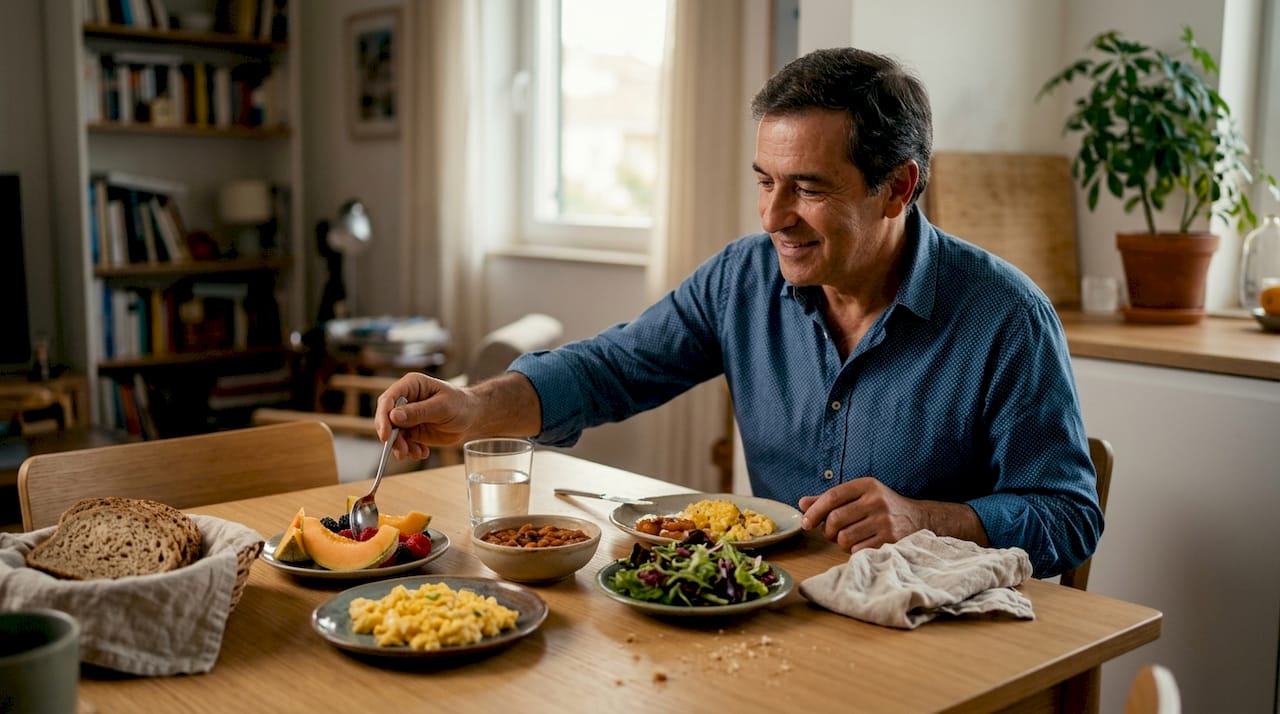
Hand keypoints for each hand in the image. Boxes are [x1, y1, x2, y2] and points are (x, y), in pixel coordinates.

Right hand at [374, 373, 477, 459]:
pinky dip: (410, 450)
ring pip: (394, 433)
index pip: (388, 400)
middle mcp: (405, 399)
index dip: (383, 417)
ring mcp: (407, 416)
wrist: (472, 416)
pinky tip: (422, 453)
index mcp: (411, 385)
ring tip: (416, 454)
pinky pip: (404, 442)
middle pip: (386, 418)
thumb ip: (419, 412)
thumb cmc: (460, 404)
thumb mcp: (442, 407)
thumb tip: (393, 417)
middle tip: (402, 451)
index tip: (386, 436)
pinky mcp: (412, 429)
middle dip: (392, 437)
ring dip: (401, 447)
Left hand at [799, 478, 929, 551]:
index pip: (832, 496)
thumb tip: (802, 504)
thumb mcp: (860, 496)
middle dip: (828, 530)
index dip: (815, 511)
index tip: (806, 523)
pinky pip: (857, 550)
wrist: (919, 520)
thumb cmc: (881, 508)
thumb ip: (831, 499)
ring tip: (850, 538)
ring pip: (844, 538)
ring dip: (841, 542)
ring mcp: (885, 521)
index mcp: (867, 485)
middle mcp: (876, 500)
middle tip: (833, 533)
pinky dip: (854, 551)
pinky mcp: (891, 540)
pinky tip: (862, 544)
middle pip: (835, 519)